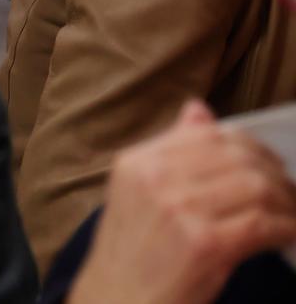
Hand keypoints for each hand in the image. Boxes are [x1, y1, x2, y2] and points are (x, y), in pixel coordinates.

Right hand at [67, 100, 295, 303]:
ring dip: (286, 203)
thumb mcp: (137, 194)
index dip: (250, 147)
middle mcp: (155, 178)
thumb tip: (199, 111)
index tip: (269, 165)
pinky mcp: (205, 244)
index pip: (209, 135)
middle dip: (275, 175)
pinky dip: (285, 229)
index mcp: (138, 162)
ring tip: (290, 216)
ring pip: (257, 188)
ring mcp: (179, 210)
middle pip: (238, 157)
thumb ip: (170, 153)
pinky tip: (287, 236)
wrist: (117, 303)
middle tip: (289, 194)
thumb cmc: (132, 256)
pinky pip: (262, 224)